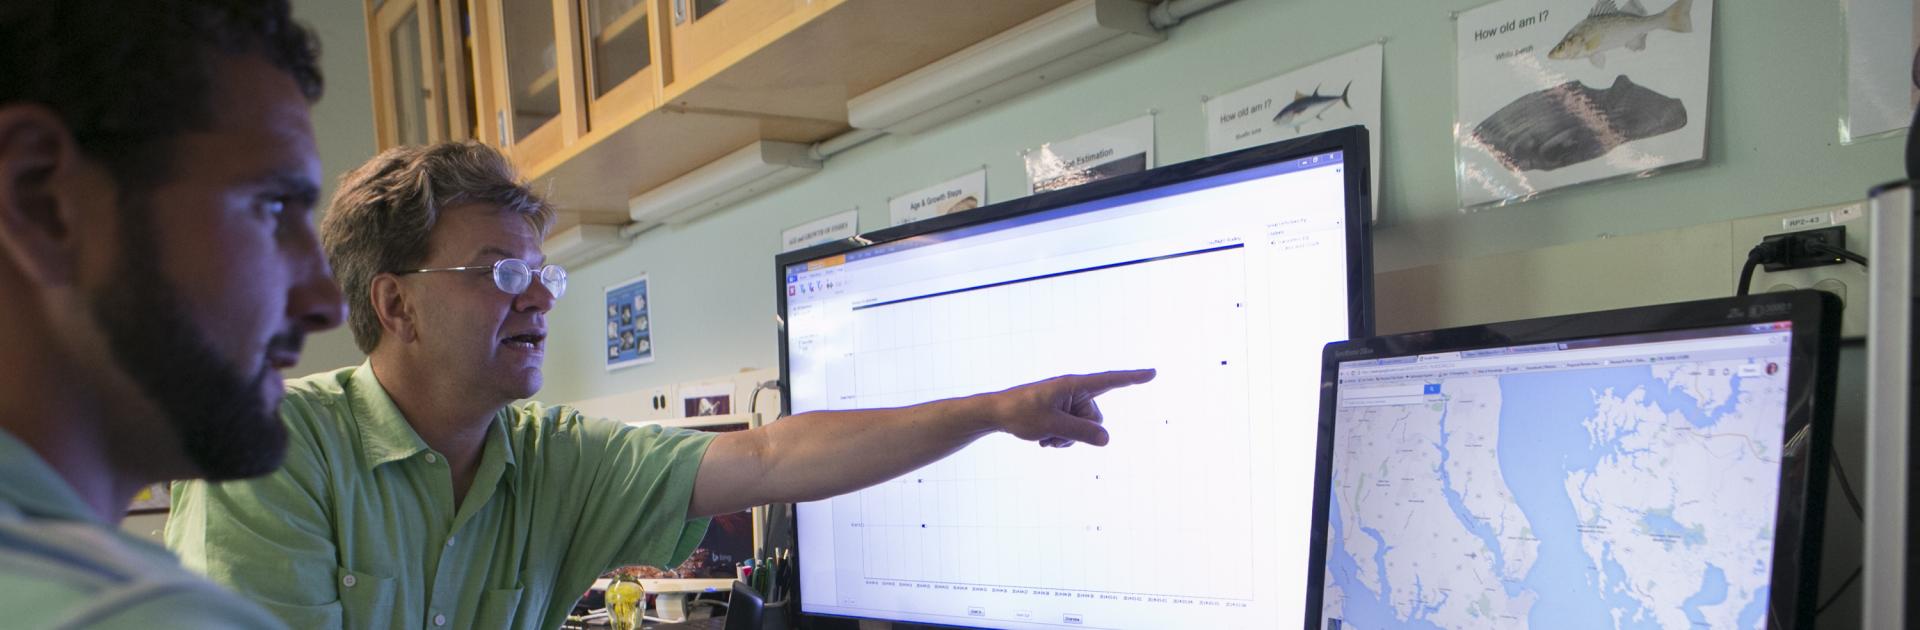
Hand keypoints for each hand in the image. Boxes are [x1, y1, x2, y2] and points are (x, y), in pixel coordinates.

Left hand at [979, 369, 1155, 447]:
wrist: (995, 414)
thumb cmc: (1020, 413)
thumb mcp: (1052, 425)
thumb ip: (1081, 432)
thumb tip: (1106, 438)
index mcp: (1073, 385)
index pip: (1109, 381)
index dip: (1132, 378)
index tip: (1152, 372)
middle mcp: (1073, 391)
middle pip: (1095, 418)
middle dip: (1079, 432)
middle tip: (1053, 432)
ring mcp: (1067, 402)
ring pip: (1084, 428)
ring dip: (1067, 438)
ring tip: (1045, 435)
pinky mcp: (1060, 412)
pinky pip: (1073, 431)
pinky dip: (1060, 437)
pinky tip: (1043, 438)